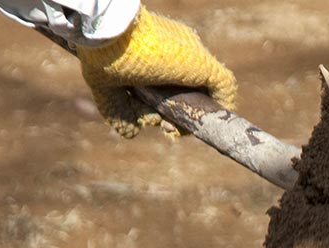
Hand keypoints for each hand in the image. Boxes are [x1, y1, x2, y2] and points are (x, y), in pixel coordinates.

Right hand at [77, 8, 237, 138]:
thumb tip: (133, 133)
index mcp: (160, 54)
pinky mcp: (204, 65)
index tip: (153, 121)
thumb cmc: (104, 53)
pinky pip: (224, 90)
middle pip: (189, 93)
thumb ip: (119, 111)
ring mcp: (194, 57)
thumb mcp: (108, 87)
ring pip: (204, 96)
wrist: (110, 34)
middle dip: (177, 118)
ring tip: (168, 126)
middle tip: (163, 127)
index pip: (174, 87)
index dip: (166, 110)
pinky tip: (189, 126)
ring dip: (189, 120)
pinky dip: (215, 111)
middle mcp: (181, 53)